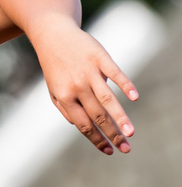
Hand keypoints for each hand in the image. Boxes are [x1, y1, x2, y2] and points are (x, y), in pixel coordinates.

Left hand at [31, 18, 138, 154]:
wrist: (52, 35)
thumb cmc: (54, 65)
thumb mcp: (53, 89)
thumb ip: (65, 109)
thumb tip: (80, 127)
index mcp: (64, 97)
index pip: (83, 124)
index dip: (97, 139)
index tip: (109, 151)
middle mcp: (76, 86)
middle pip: (97, 116)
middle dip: (113, 135)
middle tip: (126, 149)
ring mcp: (89, 72)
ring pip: (107, 99)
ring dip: (120, 117)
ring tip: (130, 132)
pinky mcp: (99, 58)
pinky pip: (115, 73)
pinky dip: (125, 85)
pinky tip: (134, 97)